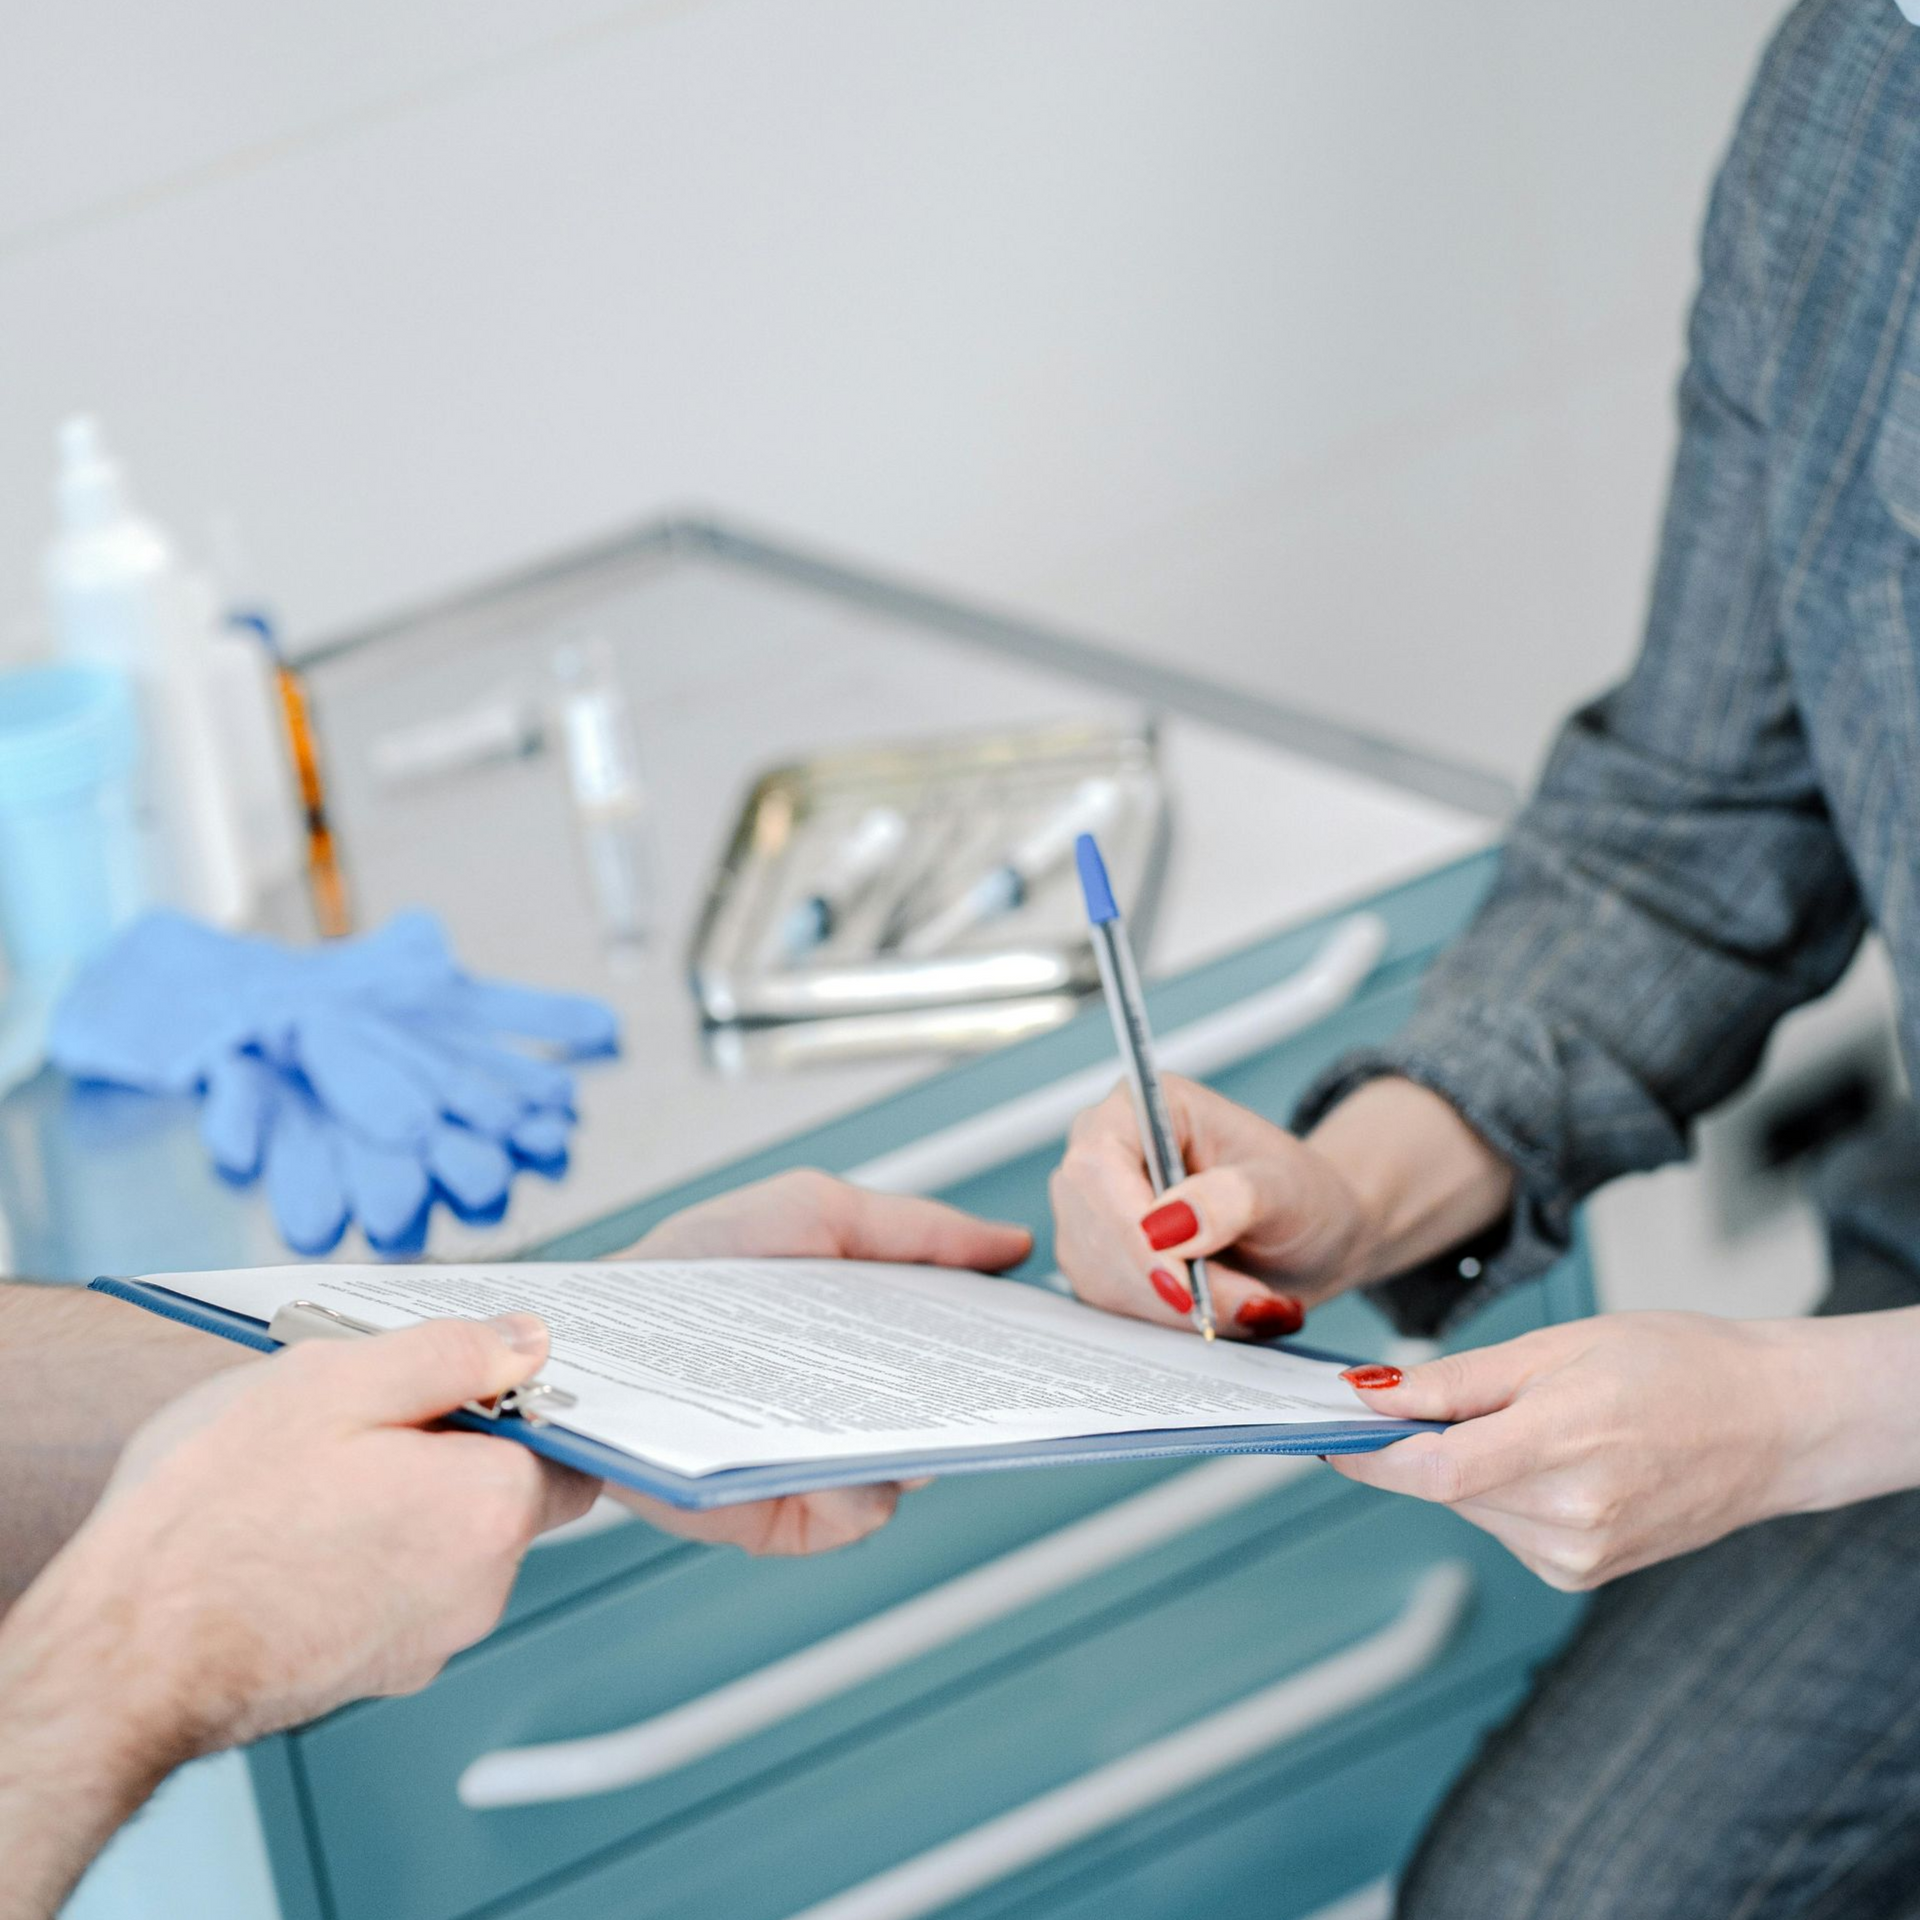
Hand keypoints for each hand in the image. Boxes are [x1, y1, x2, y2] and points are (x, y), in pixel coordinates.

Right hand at [0, 1315, 594, 1916]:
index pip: (563, 1441)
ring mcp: (428, 1643)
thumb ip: (450, 1353)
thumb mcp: (333, 1381)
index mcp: (490, 1509)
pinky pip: (397, 1587)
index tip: (461, 1376)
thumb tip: (526, 1342)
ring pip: (446, 1539)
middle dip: (449, 1444)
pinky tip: (292, 1528)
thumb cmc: (212, 1521)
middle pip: (504, 1490)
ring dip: (402, 1497)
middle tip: (359, 1418)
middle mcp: (481, 1590)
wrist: (117, 1662)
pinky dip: (364, 1552)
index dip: (515, 1400)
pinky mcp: (373, 1672)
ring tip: (308, 1474)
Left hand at [608, 1170, 1033, 1552]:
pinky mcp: (783, 1516)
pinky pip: (853, 1515)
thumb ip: (916, 1228)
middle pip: (952, 1419)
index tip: (1055, 1337)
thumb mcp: (812, 1210)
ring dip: (915, 1440)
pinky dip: (853, 1486)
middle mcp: (858, 1406)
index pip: (967, 1350)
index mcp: (873, 1336)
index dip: (1015, 1346)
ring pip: (913, 1473)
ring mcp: (824, 1462)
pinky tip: (832, 1448)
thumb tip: (1008, 1248)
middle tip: (1002, 1375)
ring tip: (899, 1404)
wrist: (599, 1332)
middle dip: (981, 1399)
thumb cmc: (693, 1268)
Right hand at [1050, 1075, 1368, 1337]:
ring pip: (1101, 1274)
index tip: (1178, 1282)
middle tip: (1248, 1300)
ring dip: (1176, 1307)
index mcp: (1143, 1105)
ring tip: (1248, 1298)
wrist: (1305, 1234)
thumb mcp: (1284, 1188)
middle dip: (1170, 1279)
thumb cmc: (1298, 1193)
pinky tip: (1217, 1304)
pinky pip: (1113, 1303)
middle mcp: (1103, 1150)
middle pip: (1096, 1226)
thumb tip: (1167, 1225)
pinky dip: (1171, 1319)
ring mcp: (1091, 1208)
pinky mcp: (1096, 1259)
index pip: (1099, 1162)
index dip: (1128, 1226)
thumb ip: (1231, 1198)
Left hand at [1327, 1312, 1811, 1588]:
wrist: (1773, 1424)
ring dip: (1463, 1466)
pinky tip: (1552, 1458)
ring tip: (1531, 1419)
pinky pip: (1501, 1526)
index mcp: (1565, 1444)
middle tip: (1432, 1395)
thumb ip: (1457, 1380)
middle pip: (1441, 1486)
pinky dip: (1499, 1490)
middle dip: (1416, 1443)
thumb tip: (1371, 1394)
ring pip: (1466, 1506)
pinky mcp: (1581, 1574)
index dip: (1366, 1452)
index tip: (1324, 1426)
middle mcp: (1571, 1515)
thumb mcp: (1559, 1346)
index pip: (1432, 1469)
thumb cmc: (1678, 1365)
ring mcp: (1578, 1554)